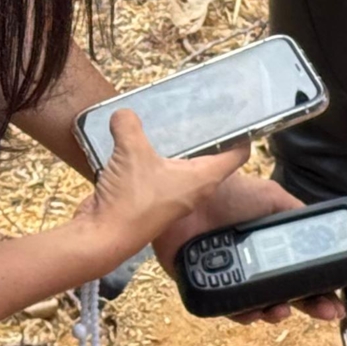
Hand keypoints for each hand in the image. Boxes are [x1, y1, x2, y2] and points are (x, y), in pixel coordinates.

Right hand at [82, 109, 247, 260]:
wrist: (103, 236)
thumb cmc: (131, 199)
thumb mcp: (132, 152)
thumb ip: (129, 125)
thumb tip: (124, 113)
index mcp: (202, 179)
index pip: (236, 156)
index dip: (242, 136)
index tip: (241, 116)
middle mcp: (192, 189)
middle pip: (210, 158)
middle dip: (207, 135)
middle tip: (202, 109)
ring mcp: (171, 196)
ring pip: (181, 165)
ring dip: (176, 147)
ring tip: (170, 121)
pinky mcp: (150, 200)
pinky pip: (158, 173)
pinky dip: (153, 158)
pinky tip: (140, 143)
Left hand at [152, 171, 344, 324]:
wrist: (190, 197)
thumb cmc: (227, 191)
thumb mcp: (272, 197)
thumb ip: (295, 213)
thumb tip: (322, 230)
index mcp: (269, 247)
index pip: (299, 272)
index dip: (319, 287)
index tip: (336, 298)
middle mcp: (252, 264)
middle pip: (286, 294)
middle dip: (309, 305)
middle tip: (327, 311)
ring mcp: (230, 277)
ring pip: (259, 307)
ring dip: (275, 312)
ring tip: (281, 310)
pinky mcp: (207, 286)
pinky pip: (228, 309)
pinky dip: (242, 313)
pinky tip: (252, 311)